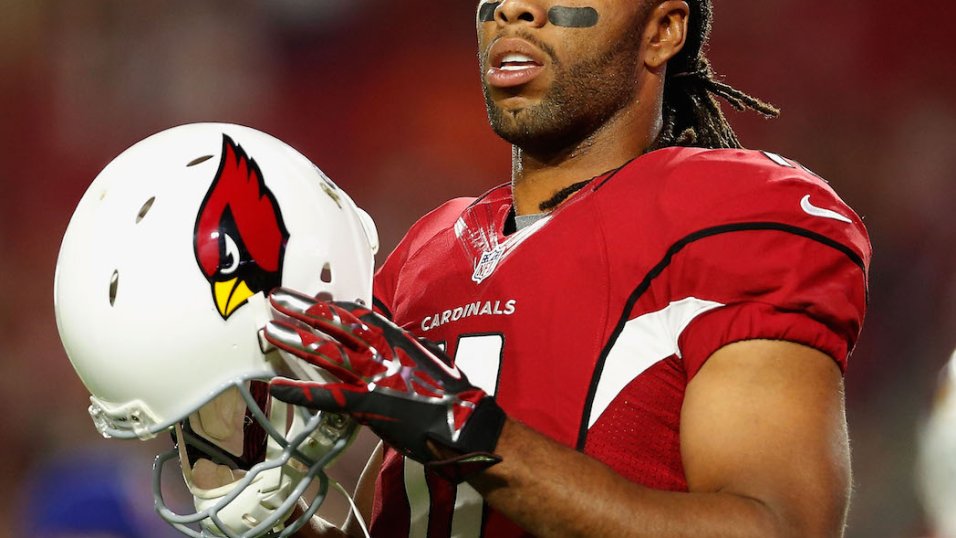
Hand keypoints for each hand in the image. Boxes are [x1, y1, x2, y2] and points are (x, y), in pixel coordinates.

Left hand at [264, 288, 505, 481]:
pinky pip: (326, 395)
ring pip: (326, 352)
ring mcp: (372, 376)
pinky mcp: (366, 404)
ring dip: (295, 340)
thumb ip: (405, 351)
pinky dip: (300, 390)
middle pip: (336, 324)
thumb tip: (396, 346)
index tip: (313, 299)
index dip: (331, 306)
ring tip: (271, 330)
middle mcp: (382, 351)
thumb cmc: (453, 395)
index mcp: (397, 338)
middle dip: (304, 309)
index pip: (358, 314)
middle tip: (278, 298)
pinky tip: (277, 385)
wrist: (466, 423)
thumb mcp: (427, 361)